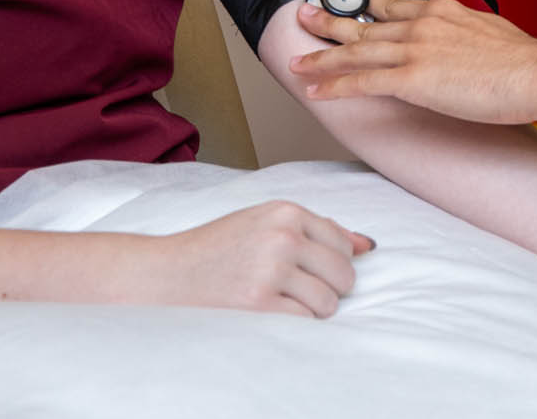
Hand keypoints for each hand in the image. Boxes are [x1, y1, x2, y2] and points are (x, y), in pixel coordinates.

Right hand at [150, 200, 373, 317]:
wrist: (168, 273)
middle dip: (329, 288)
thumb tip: (368, 245)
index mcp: (286, 212)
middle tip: (298, 290)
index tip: (308, 269)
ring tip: (284, 302)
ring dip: (313, 310)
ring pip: (329, 302)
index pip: (344, 243)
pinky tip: (272, 314)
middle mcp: (283, 237)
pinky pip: (306, 322)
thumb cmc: (218, 249)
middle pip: (344, 274)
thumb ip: (316, 231)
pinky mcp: (260, 304)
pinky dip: (296, 324)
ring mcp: (271, 270)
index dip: (333, 263)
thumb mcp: (265, 223)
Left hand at [289, 0, 536, 124]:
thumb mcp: (486, 24)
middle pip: (365, 24)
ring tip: (299, 60)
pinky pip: (363, 82)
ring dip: (323, 57)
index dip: (363, 4)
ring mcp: (414, 51)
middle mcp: (421, 25)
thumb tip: (438, 2)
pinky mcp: (413, 80)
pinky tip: (318, 90)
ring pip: (356, 52)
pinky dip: (336, 86)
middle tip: (304, 16)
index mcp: (439, 12)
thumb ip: (457, 15)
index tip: (344, 1)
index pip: (391, 5)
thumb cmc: (520, 57)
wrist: (534, 73)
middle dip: (330, 21)